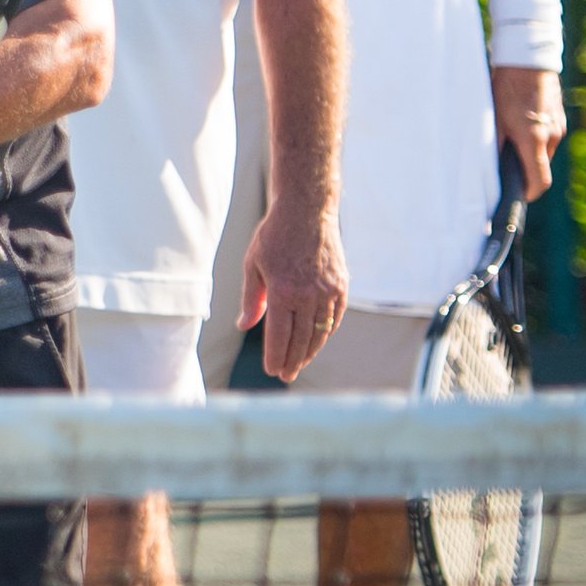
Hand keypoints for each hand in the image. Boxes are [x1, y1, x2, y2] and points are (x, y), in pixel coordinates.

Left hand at [238, 198, 346, 384]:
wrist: (307, 210)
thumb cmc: (274, 235)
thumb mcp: (253, 264)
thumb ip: (251, 299)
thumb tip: (243, 325)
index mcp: (282, 291)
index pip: (279, 335)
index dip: (276, 356)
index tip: (272, 370)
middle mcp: (307, 294)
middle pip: (301, 339)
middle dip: (293, 361)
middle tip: (286, 375)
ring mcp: (328, 290)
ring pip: (320, 332)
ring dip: (310, 352)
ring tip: (300, 364)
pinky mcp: (341, 285)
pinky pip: (334, 317)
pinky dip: (326, 333)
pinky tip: (317, 342)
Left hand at [491, 66, 564, 197]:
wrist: (527, 58)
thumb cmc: (506, 87)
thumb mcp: (494, 118)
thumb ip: (497, 146)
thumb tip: (495, 168)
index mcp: (535, 139)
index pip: (540, 181)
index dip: (528, 194)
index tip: (517, 196)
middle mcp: (552, 135)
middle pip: (542, 167)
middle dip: (526, 172)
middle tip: (506, 168)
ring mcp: (559, 125)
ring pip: (545, 151)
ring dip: (531, 153)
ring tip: (510, 141)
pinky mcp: (559, 116)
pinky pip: (549, 136)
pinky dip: (536, 139)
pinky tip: (519, 126)